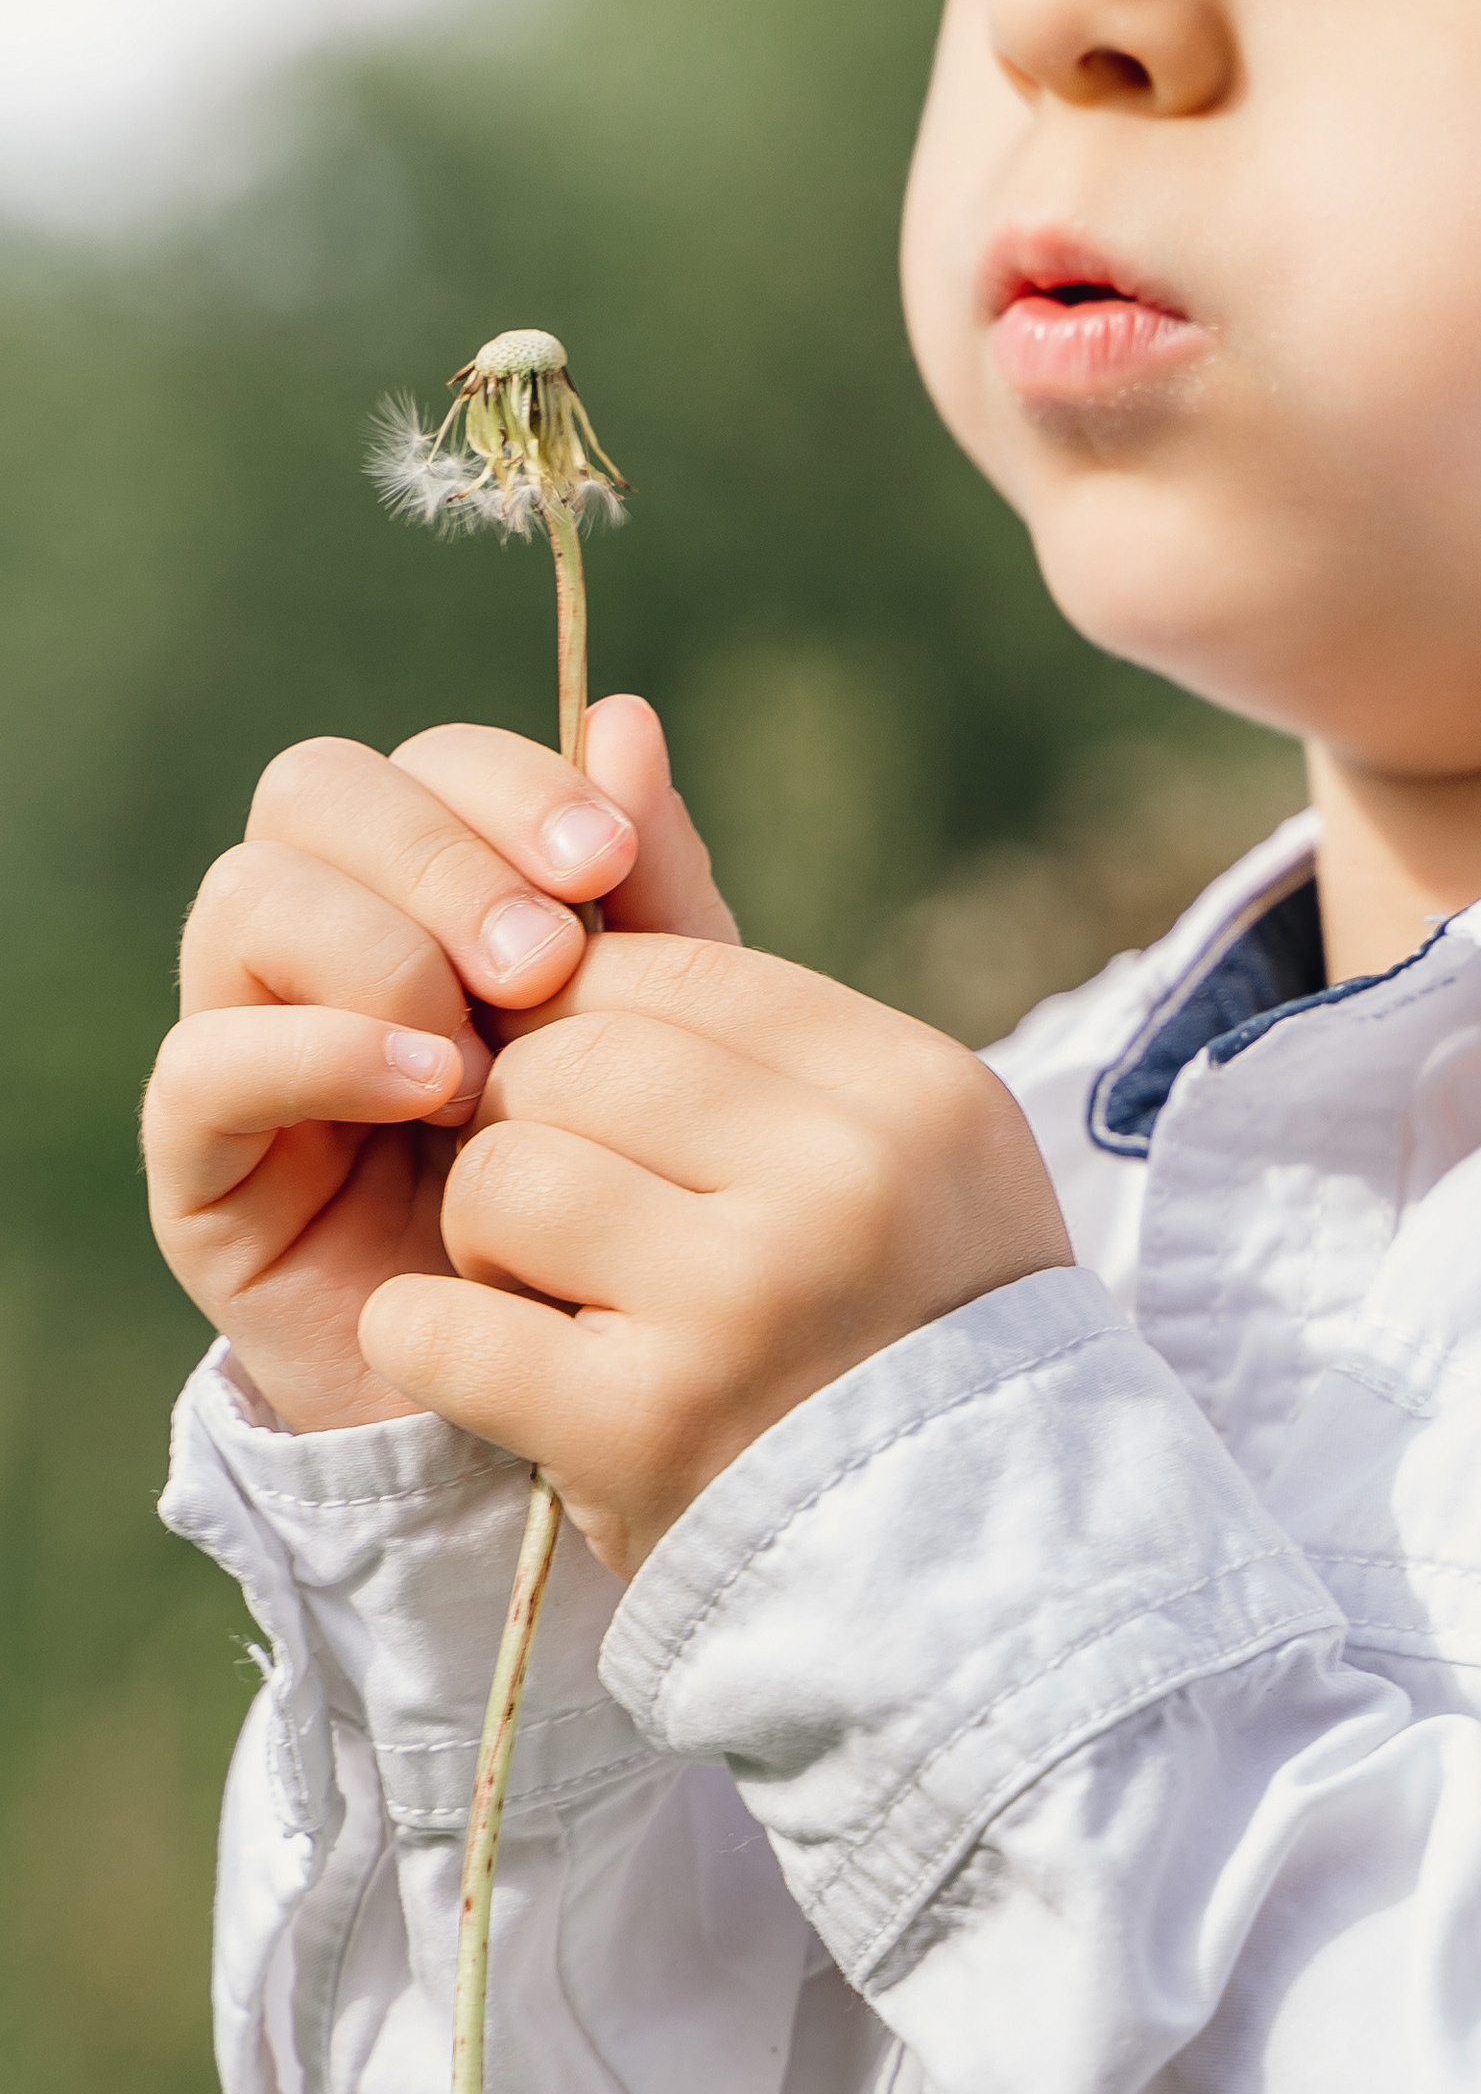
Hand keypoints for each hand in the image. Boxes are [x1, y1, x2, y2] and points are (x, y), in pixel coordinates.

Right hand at [144, 698, 734, 1431]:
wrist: (573, 1377)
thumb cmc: (622, 1178)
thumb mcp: (664, 1027)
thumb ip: (651, 889)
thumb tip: (630, 716)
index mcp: (432, 881)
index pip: (427, 757)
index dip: (510, 784)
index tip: (607, 862)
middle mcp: (322, 933)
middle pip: (318, 791)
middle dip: (445, 856)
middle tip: (550, 958)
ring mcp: (249, 1033)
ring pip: (248, 897)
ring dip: (383, 949)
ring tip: (489, 1050)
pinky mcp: (203, 1160)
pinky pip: (207, 1061)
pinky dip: (318, 1053)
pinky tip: (429, 1091)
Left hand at [363, 935, 1072, 1576]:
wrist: (964, 1582)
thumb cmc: (897, 1318)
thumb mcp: (864, 1124)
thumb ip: (714, 937)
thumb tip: (609, 718)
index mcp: (909, 1089)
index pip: (669, 971)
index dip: (602, 1036)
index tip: (621, 1122)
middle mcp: (845, 1179)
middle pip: (568, 1060)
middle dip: (537, 1130)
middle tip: (584, 1219)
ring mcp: (747, 1302)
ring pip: (501, 1174)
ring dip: (496, 1240)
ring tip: (573, 1302)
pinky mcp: (646, 1426)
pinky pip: (444, 1320)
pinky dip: (445, 1343)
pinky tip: (516, 1375)